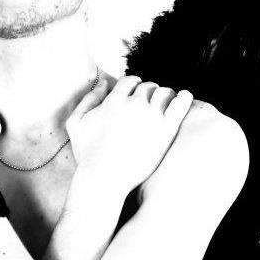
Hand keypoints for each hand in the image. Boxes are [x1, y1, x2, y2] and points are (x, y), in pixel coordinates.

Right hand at [65, 75, 193, 194]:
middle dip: (148, 93)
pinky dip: (184, 97)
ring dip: (164, 96)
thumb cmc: (87, 154)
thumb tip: (103, 84)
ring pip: (164, 93)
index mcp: (113, 100)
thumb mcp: (76, 123)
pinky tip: (184, 98)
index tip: (136, 94)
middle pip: (148, 87)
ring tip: (165, 105)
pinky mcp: (166, 128)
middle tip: (150, 104)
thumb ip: (88, 100)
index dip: (133, 87)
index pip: (130, 81)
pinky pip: (181, 103)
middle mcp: (133, 103)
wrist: (104, 178)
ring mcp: (151, 115)